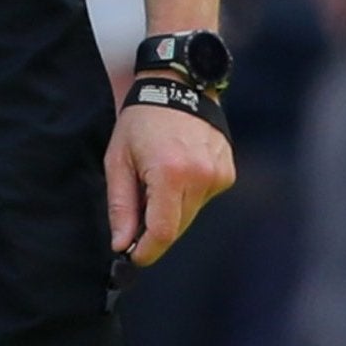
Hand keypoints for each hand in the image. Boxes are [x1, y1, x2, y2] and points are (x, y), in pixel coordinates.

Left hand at [105, 96, 235, 265]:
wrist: (177, 88)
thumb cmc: (140, 121)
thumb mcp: (118, 159)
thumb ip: (121, 204)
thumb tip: (122, 243)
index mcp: (170, 173)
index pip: (163, 230)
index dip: (148, 250)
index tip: (133, 257)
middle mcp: (200, 177)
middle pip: (177, 226)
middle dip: (155, 229)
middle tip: (137, 215)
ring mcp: (218, 175)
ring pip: (191, 214)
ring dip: (171, 209)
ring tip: (156, 179)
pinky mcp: (227, 174)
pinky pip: (203, 198)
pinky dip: (187, 195)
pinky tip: (176, 170)